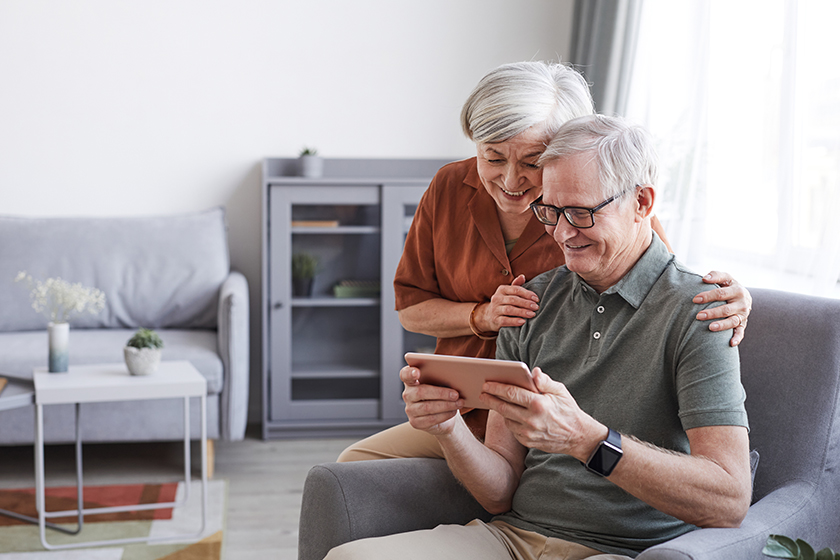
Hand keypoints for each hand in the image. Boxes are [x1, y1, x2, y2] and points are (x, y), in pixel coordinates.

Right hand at [400, 365, 463, 435]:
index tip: (417, 372)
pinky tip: (453, 411)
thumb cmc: (441, 395)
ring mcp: (410, 409)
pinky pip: (431, 419)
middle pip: (420, 392)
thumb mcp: (440, 384)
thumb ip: (441, 378)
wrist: (442, 416)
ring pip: (427, 407)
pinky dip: (445, 415)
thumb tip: (455, 378)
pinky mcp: (415, 422)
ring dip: (446, 405)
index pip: (405, 374)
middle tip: (456, 394)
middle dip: (441, 393)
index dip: (410, 373)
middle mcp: (408, 394)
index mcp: (411, 380)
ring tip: (459, 403)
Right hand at [474, 275, 539, 332]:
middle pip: (513, 299)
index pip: (515, 289)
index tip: (536, 299)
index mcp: (501, 289)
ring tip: (532, 314)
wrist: (488, 316)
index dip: (527, 294)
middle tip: (536, 307)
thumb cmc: (503, 303)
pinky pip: (505, 321)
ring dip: (522, 312)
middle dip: (526, 303)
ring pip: (509, 310)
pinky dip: (515, 321)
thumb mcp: (508, 293)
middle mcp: (497, 298)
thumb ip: (516, 285)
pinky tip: (523, 322)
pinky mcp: (495, 320)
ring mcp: (495, 309)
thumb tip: (523, 276)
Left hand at [479, 367, 603, 460]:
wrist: (578, 437)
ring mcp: (528, 433)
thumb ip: (544, 381)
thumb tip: (533, 371)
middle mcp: (531, 419)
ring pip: (506, 419)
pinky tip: (509, 414)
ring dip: (499, 410)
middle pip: (503, 407)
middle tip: (482, 392)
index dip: (496, 387)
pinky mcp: (528, 442)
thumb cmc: (568, 410)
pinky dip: (509, 421)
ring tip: (494, 402)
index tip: (486, 383)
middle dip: (490, 398)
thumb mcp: (560, 391)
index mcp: (539, 404)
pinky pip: (512, 430)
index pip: (511, 393)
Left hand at [693, 271, 751, 346]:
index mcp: (737, 290)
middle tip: (698, 316)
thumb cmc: (728, 286)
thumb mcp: (725, 278)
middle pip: (726, 309)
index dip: (708, 296)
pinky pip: (741, 332)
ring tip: (710, 328)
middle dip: (712, 313)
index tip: (695, 299)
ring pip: (733, 321)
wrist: (742, 296)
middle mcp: (742, 303)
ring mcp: (743, 314)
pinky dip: (737, 338)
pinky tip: (731, 343)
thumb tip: (704, 278)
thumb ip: (715, 276)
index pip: (721, 293)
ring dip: (722, 325)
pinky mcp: (743, 324)